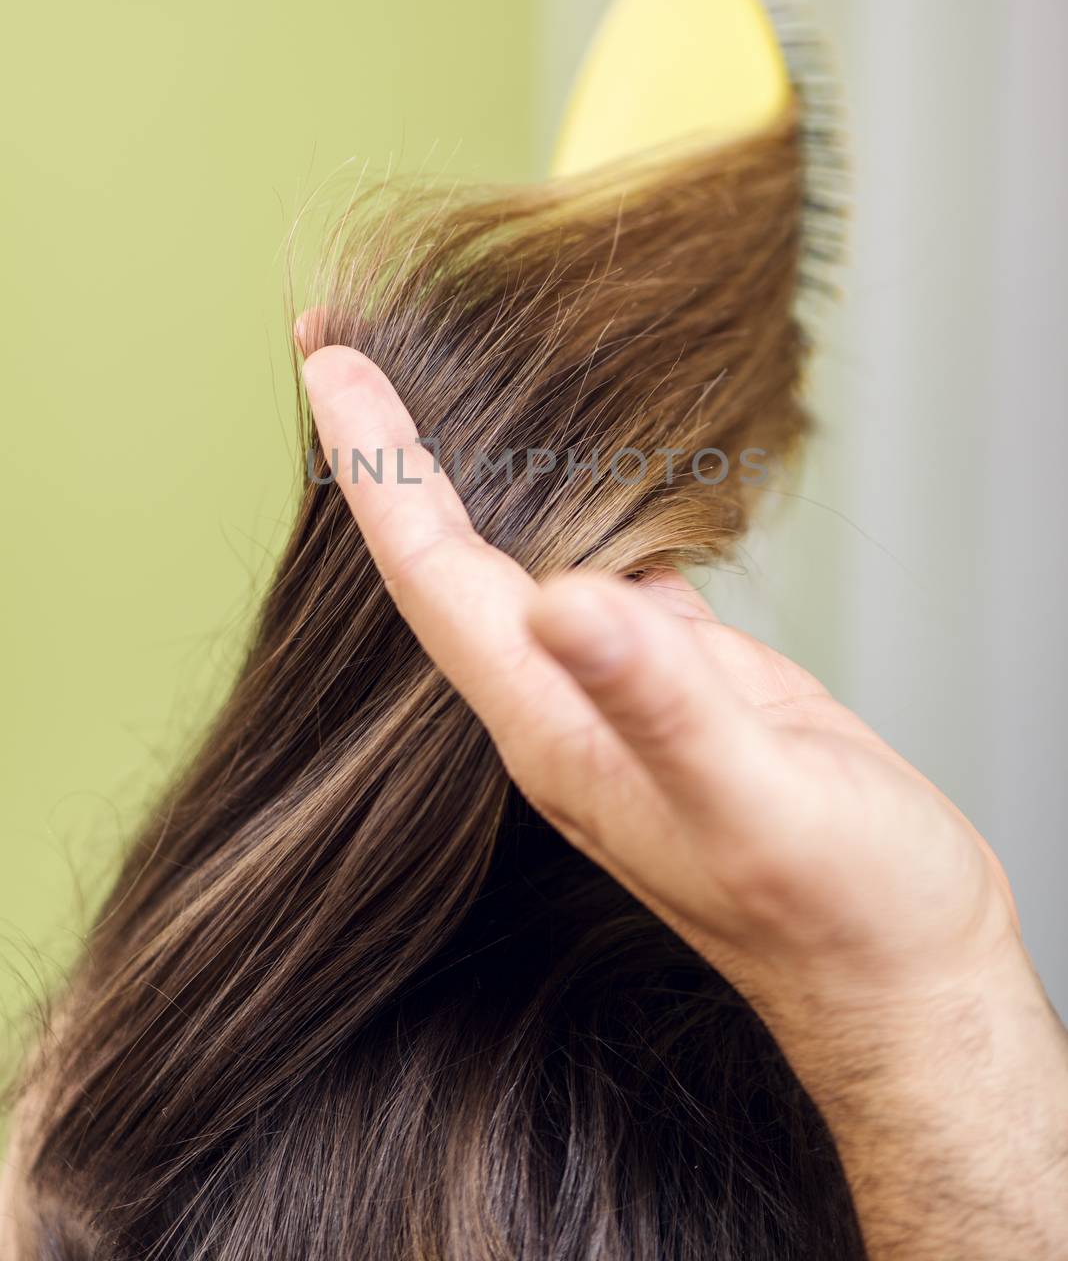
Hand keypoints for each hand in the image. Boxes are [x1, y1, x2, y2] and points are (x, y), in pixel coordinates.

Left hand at [302, 341, 1067, 1258]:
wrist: (900, 972)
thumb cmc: (841, 911)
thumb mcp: (755, 803)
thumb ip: (659, 706)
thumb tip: (565, 600)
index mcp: (552, 728)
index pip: (431, 575)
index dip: (376, 466)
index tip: (330, 362)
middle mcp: (562, 704)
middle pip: (442, 559)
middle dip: (384, 453)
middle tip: (335, 344)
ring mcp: (617, 692)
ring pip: (515, 558)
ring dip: (466, 472)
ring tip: (428, 386)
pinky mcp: (680, 681)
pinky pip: (605, 569)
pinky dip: (581, 505)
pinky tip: (582, 471)